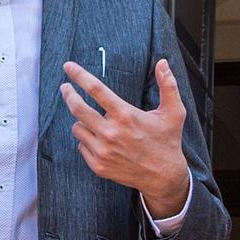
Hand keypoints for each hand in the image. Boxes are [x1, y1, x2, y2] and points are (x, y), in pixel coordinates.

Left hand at [61, 59, 189, 216]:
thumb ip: (168, 85)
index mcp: (126, 116)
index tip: (68, 66)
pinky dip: (86, 140)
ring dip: (81, 121)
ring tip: (93, 120)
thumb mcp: (174, 112)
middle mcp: (111, 133)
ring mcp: (102, 151)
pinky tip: (99, 140)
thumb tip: (163, 62)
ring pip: (77, 128)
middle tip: (65, 88)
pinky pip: (81, 146)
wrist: (163, 177)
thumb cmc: (168, 141)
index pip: (96, 89)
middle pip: (77, 108)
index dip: (79, 75)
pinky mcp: (98, 166)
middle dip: (68, 94)